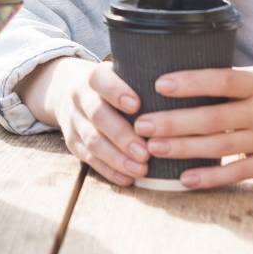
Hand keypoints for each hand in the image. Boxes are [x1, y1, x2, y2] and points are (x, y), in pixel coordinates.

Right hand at [36, 57, 149, 186]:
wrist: (70, 92)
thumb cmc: (114, 86)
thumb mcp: (121, 75)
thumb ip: (143, 82)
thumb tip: (182, 93)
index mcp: (94, 78)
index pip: (100, 80)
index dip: (116, 92)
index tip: (136, 105)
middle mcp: (80, 97)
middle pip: (98, 116)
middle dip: (122, 136)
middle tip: (145, 152)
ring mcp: (73, 121)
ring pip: (92, 142)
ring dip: (117, 158)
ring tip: (140, 169)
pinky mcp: (72, 142)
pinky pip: (89, 159)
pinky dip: (109, 171)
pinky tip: (127, 178)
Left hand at [133, 66, 252, 188]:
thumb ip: (240, 83)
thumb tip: (195, 81)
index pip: (221, 78)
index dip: (190, 81)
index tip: (159, 83)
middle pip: (211, 116)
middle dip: (172, 121)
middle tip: (141, 125)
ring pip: (218, 145)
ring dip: (182, 148)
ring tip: (152, 149)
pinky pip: (237, 172)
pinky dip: (210, 177)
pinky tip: (185, 180)